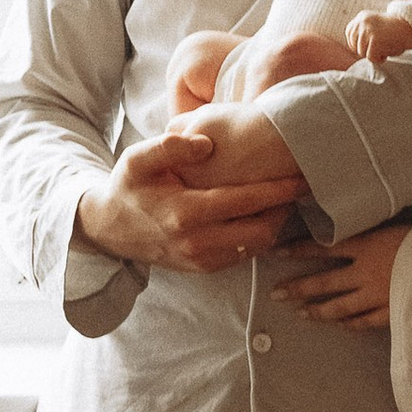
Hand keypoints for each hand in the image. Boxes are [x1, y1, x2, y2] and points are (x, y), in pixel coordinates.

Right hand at [76, 122, 302, 274]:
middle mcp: (197, 242)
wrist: (109, 229)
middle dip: (286, 209)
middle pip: (262, 231)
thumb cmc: (128, 187)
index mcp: (184, 213)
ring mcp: (202, 259)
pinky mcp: (205, 268)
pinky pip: (244, 254)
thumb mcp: (137, 159)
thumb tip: (207, 144)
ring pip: (257, 246)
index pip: (245, 201)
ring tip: (288, 197)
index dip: (278, 189)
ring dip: (277, 223)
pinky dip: (260, 235)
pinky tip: (265, 213)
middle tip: (301, 186)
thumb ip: (170, 147)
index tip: (302, 174)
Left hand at [277, 222, 411, 332]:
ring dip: (318, 311)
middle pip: (324, 282)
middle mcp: (366, 272)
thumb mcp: (401, 224)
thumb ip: (377, 231)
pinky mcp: (391, 313)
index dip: (297, 250)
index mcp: (367, 244)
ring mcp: (377, 296)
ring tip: (301, 314)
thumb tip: (361, 229)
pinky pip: (365, 322)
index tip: (275, 253)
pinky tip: (341, 326)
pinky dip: (351, 324)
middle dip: (298, 288)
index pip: (322, 247)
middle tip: (277, 295)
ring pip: (340, 307)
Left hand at [345, 9, 411, 63]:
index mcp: (361, 17)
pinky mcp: (374, 39)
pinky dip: (378, 59)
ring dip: (373, 55)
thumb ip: (363, 33)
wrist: (411, 29)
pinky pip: (370, 57)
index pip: (349, 34)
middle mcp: (362, 22)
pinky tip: (386, 54)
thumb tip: (351, 49)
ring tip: (385, 49)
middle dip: (366, 50)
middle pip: (354, 45)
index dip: (358, 44)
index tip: (371, 45)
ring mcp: (368, 30)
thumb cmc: (395, 32)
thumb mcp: (374, 27)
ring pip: (361, 53)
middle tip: (380, 47)